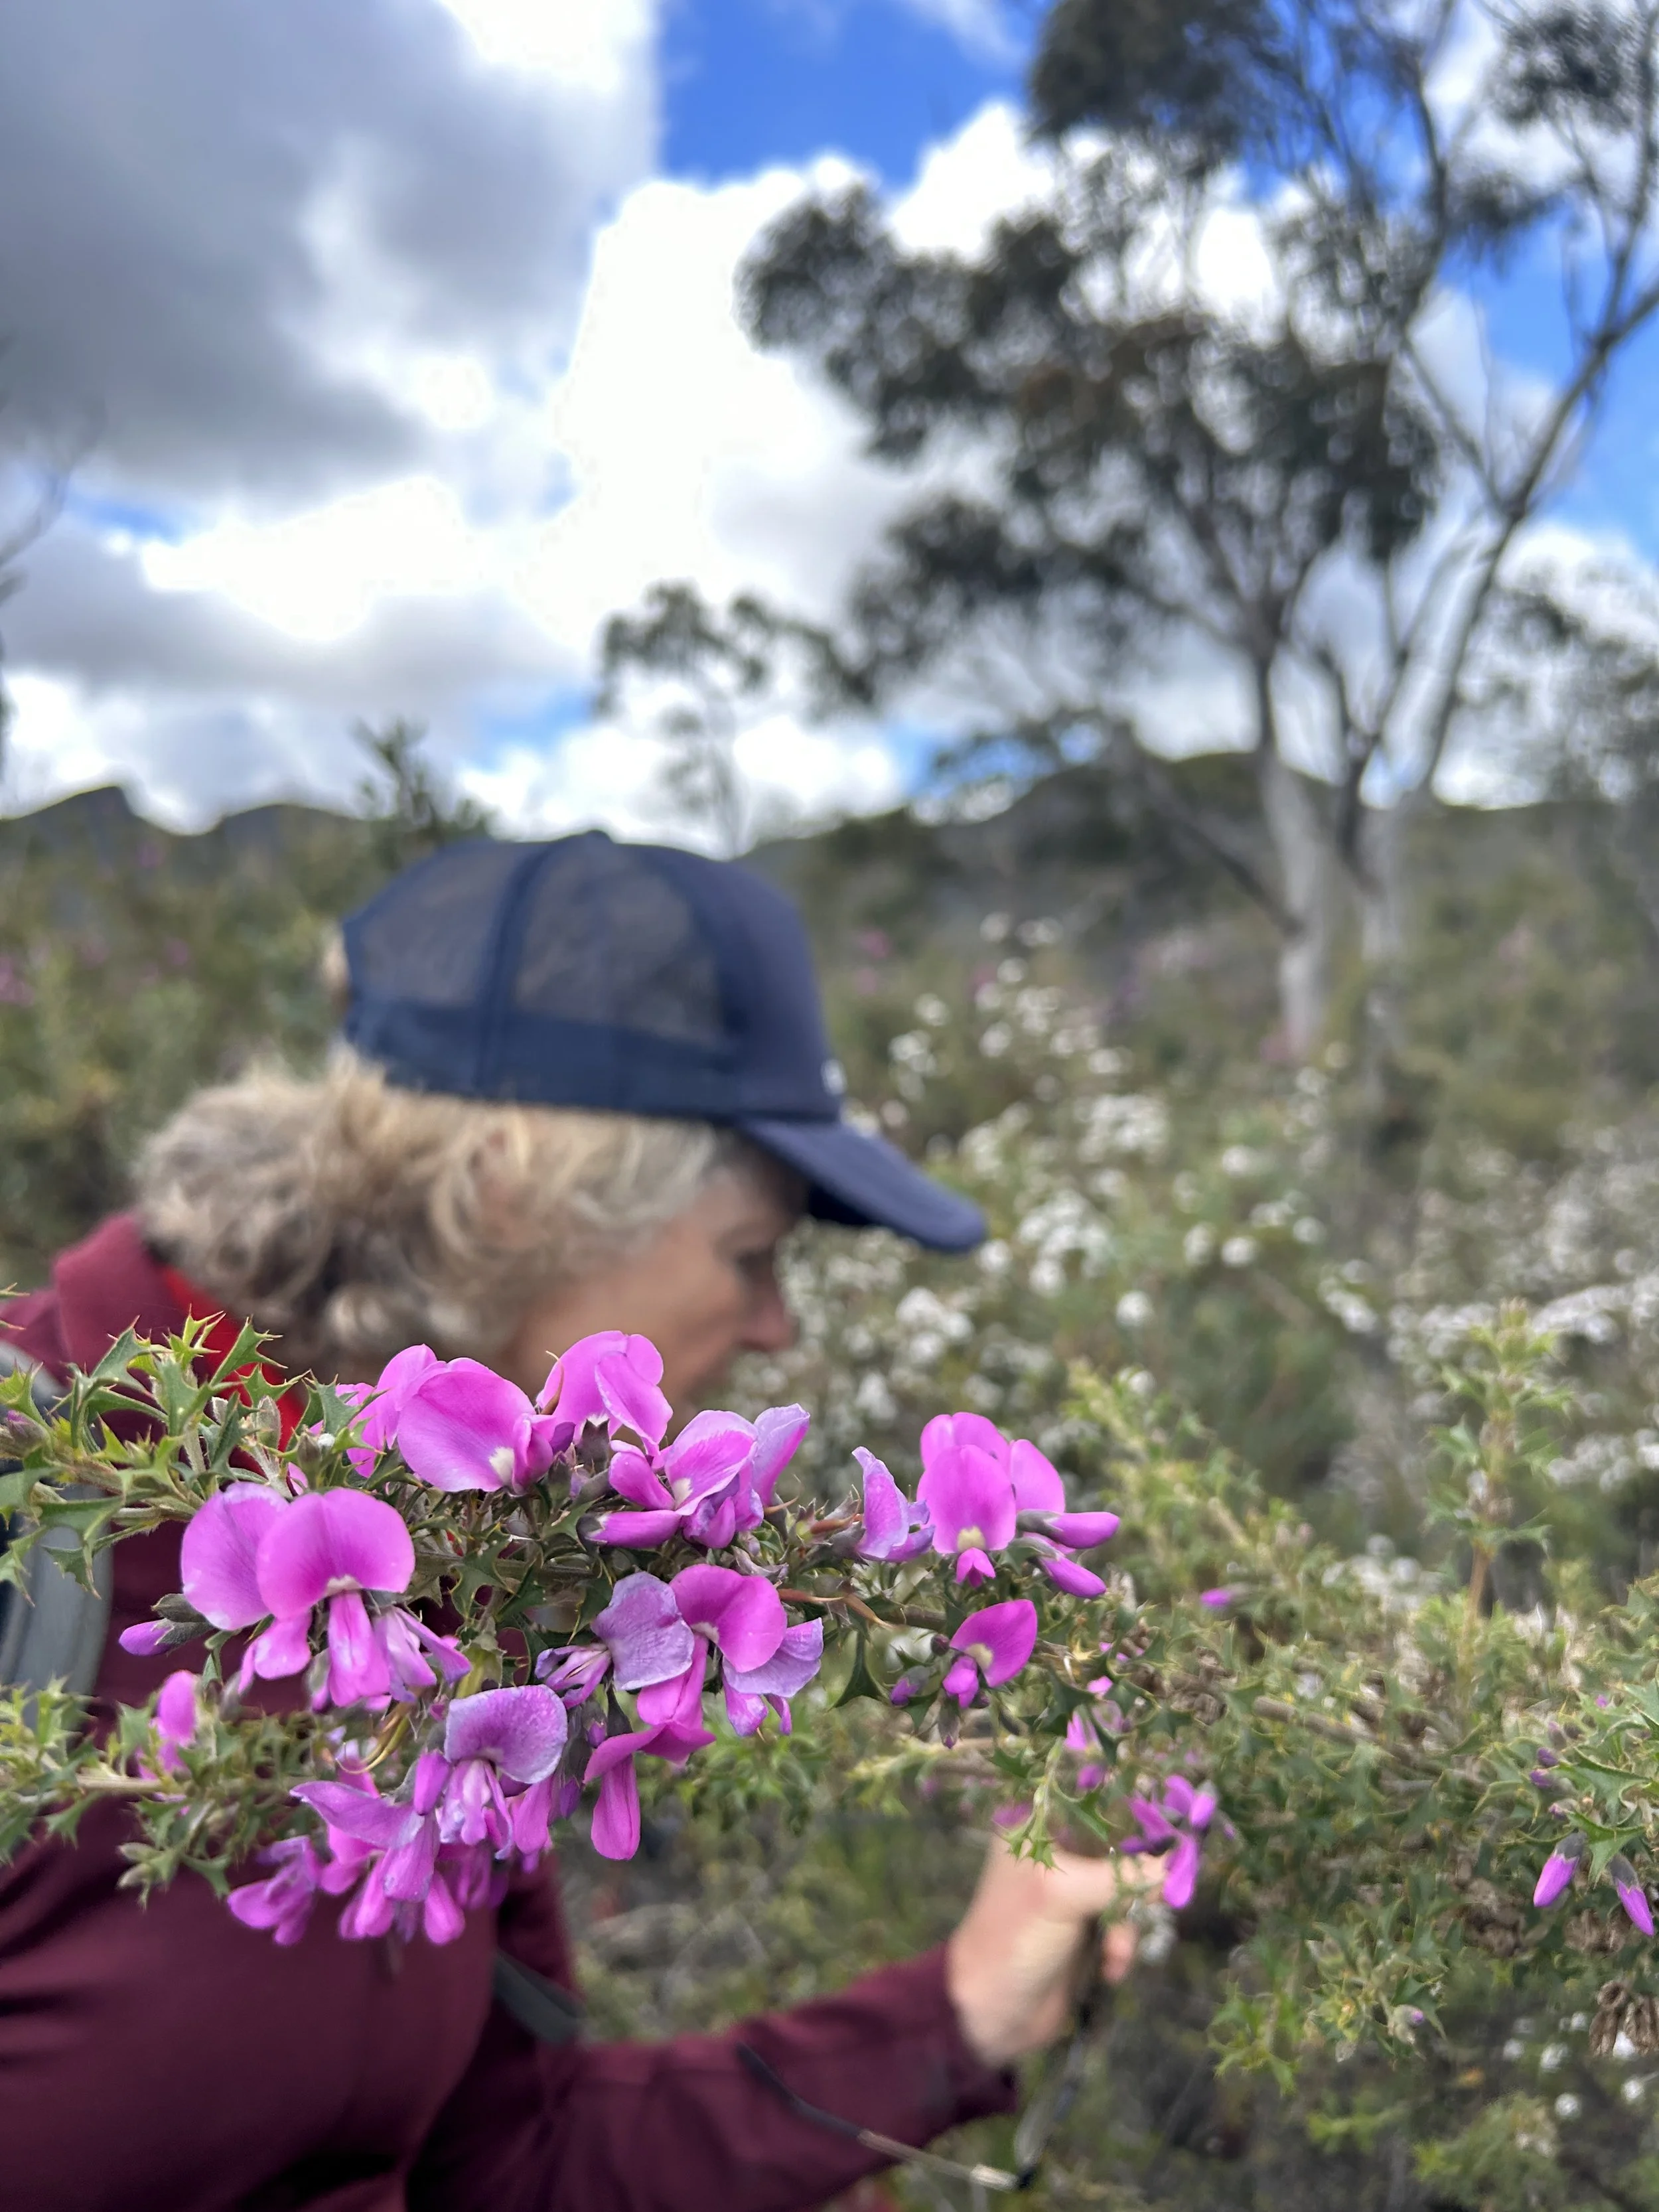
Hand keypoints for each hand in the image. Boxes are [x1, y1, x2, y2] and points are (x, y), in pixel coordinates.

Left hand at [944, 1832, 1159, 2067]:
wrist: (993, 2012)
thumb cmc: (1016, 1938)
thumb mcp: (1064, 1896)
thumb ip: (1120, 1876)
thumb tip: (1174, 1864)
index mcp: (1036, 1828)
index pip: (1097, 1806)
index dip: (1134, 1823)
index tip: (1168, 1843)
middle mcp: (1054, 1853)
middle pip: (1118, 1850)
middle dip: (1135, 1885)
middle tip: (1152, 1901)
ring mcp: (1070, 1893)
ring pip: (1125, 1891)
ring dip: (1127, 1925)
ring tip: (1114, 1953)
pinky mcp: (1083, 1929)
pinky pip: (1122, 1923)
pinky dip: (1122, 1946)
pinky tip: (1110, 1969)